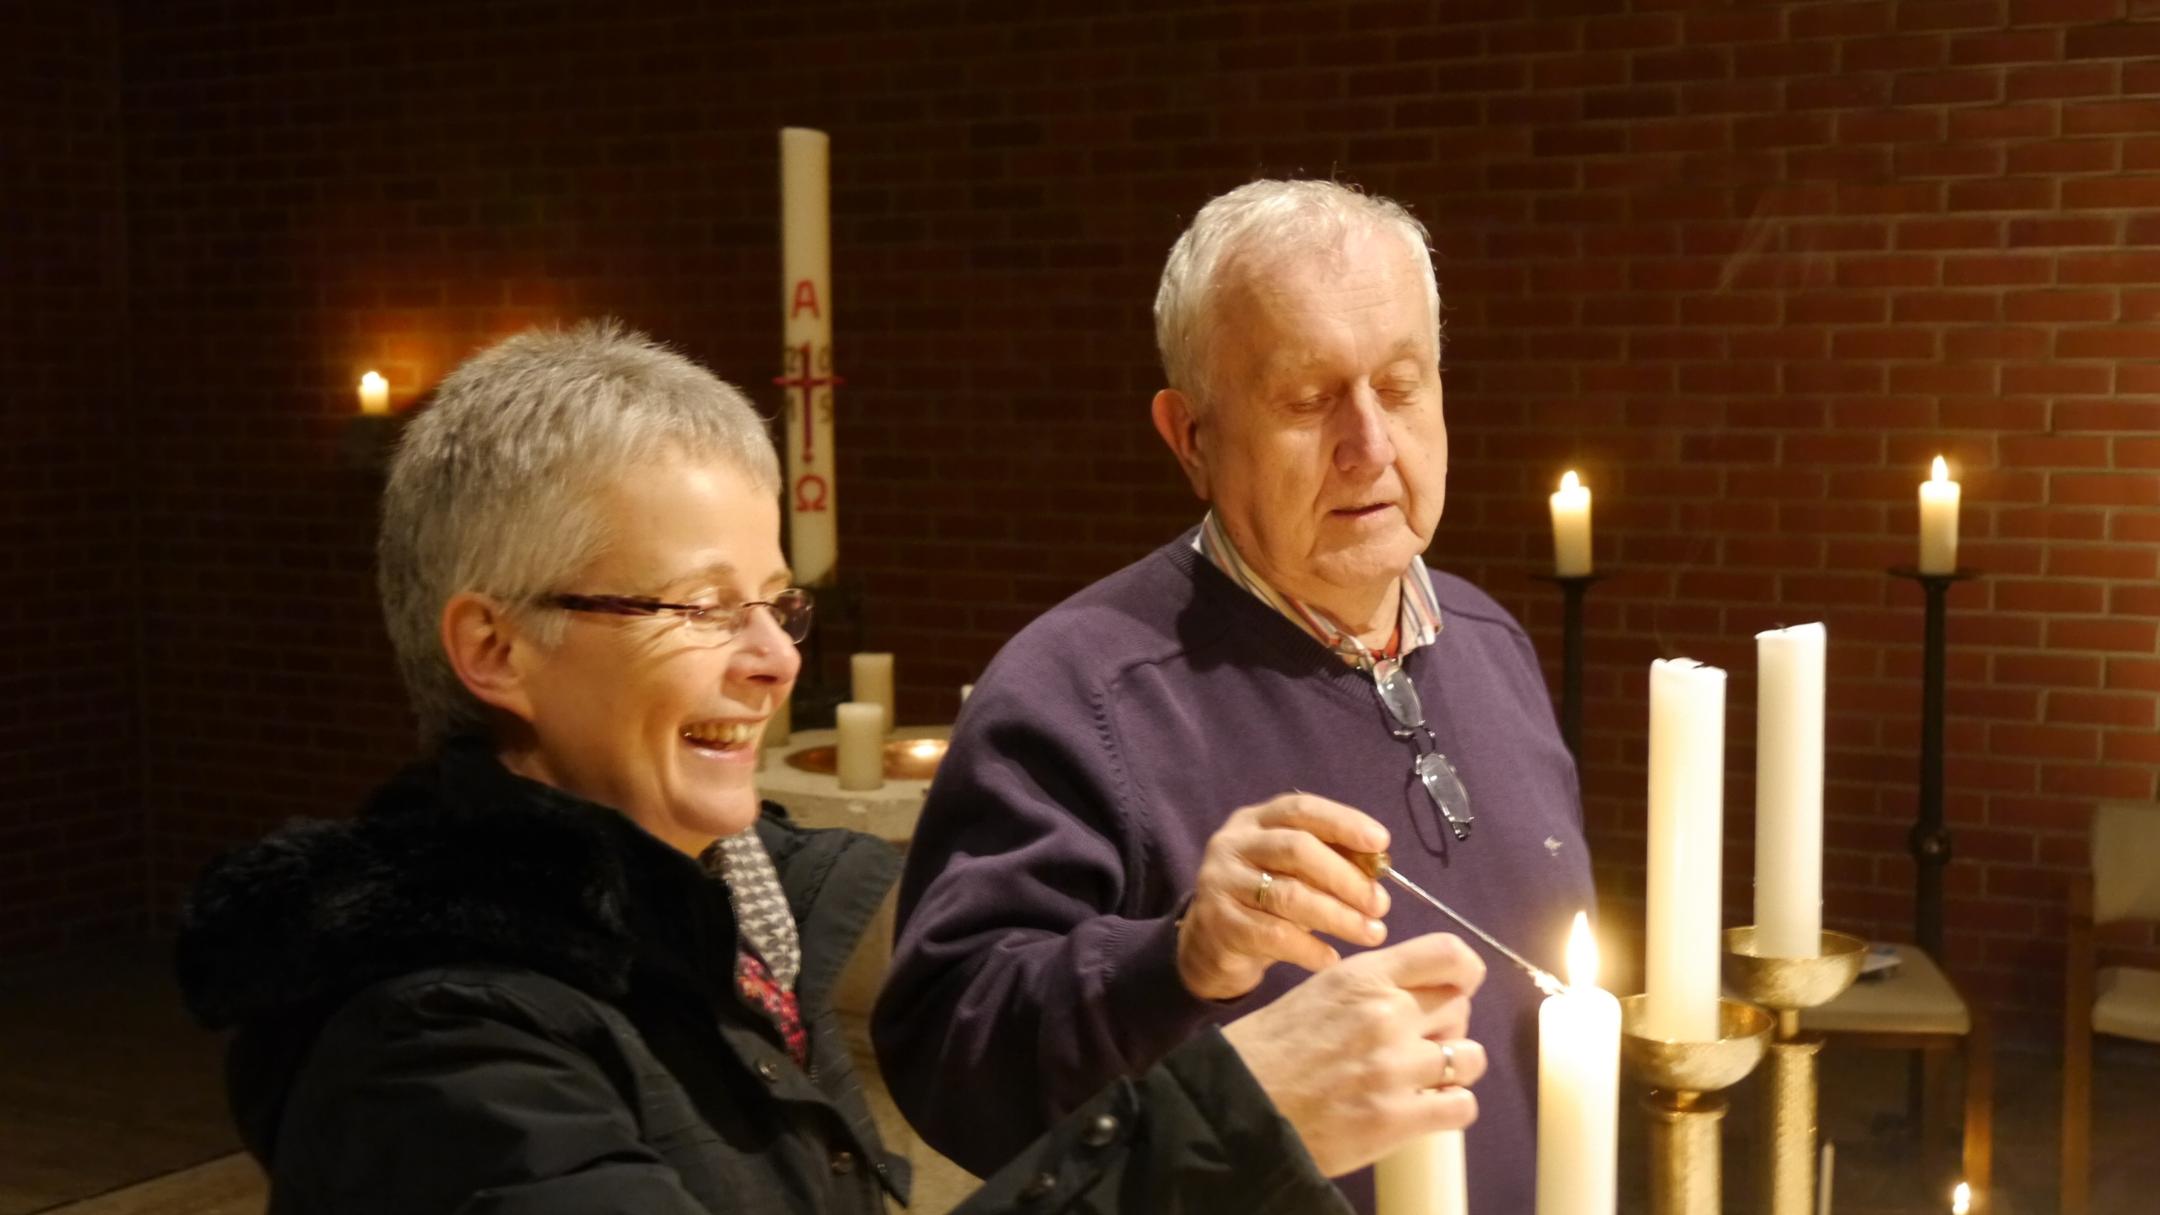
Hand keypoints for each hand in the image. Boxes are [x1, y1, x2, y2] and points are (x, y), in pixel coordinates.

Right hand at [1176, 793, 1392, 1000]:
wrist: (1209, 944)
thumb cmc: (1265, 902)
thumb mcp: (1293, 873)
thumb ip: (1329, 861)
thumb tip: (1379, 866)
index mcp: (1255, 821)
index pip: (1301, 809)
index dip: (1343, 822)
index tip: (1381, 842)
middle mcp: (1233, 844)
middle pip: (1296, 849)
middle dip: (1346, 877)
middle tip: (1381, 904)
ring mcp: (1221, 883)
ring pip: (1288, 895)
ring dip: (1338, 916)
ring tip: (1372, 933)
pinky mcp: (1218, 923)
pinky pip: (1273, 935)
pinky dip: (1309, 948)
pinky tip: (1331, 958)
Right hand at [1222, 932, 1488, 1178]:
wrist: (1237, 1106)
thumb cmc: (1270, 1050)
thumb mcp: (1318, 993)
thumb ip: (1371, 988)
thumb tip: (1421, 993)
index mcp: (1363, 978)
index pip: (1448, 954)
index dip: (1465, 972)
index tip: (1460, 986)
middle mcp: (1385, 1014)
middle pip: (1461, 1007)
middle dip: (1448, 1025)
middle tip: (1421, 1043)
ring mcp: (1395, 1068)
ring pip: (1470, 1058)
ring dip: (1454, 1069)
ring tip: (1423, 1078)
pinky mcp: (1398, 1118)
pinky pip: (1462, 1106)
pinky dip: (1450, 1108)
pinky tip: (1424, 1108)